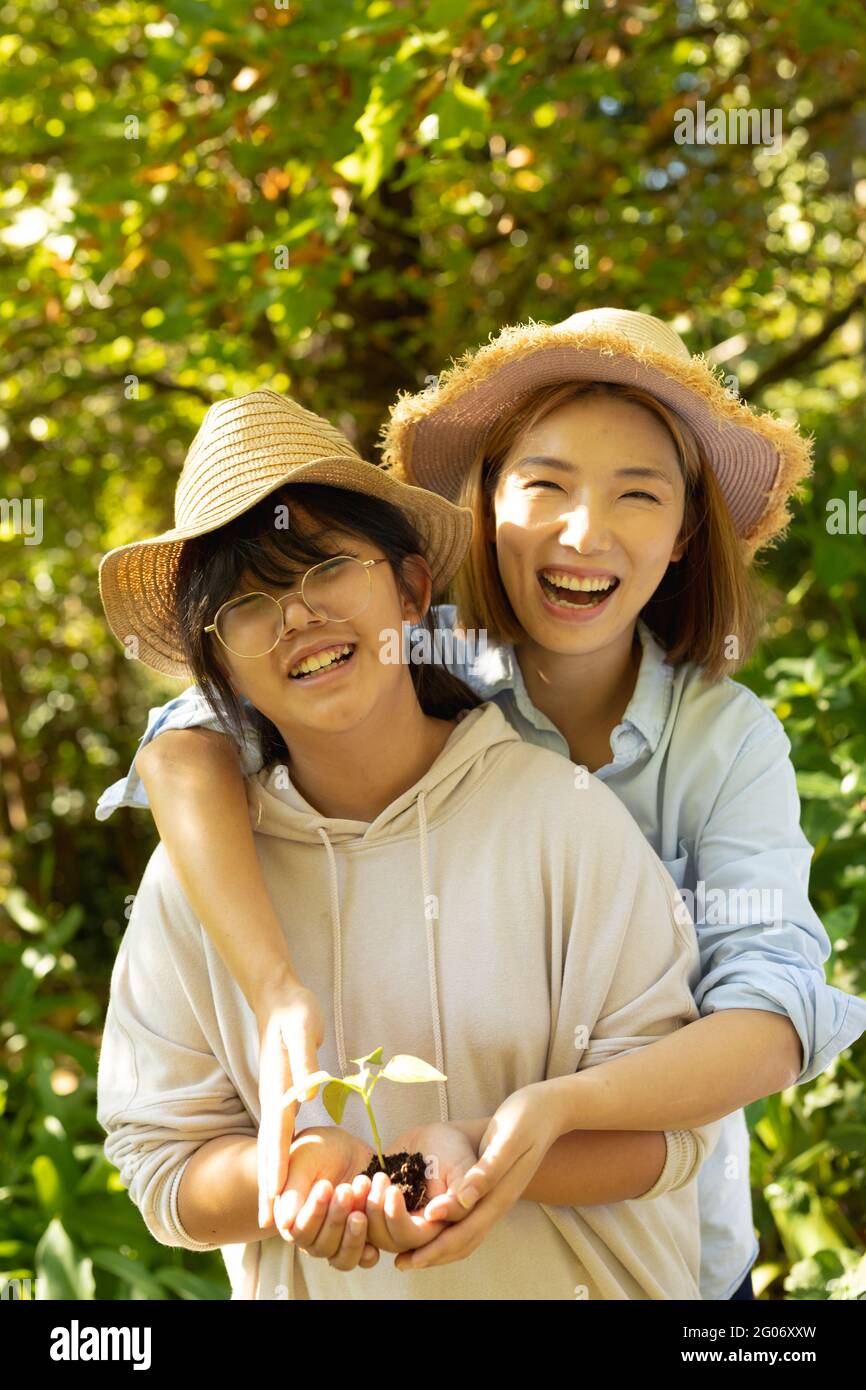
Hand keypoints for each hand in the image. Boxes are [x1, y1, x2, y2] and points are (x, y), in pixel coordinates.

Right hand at [255, 983, 325, 1228]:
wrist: (280, 998)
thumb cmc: (295, 1012)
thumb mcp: (302, 1029)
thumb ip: (304, 1061)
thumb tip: (307, 1094)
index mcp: (279, 1089)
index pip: (275, 1137)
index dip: (275, 1170)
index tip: (273, 1202)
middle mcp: (275, 1099)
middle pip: (270, 1151)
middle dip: (270, 1188)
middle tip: (270, 1226)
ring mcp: (278, 1099)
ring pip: (274, 1147)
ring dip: (275, 1180)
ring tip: (277, 1213)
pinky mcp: (285, 1095)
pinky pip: (283, 1135)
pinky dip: (283, 1159)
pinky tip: (289, 1175)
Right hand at [274, 1126, 380, 1270]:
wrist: (350, 1146)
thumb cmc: (320, 1149)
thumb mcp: (304, 1161)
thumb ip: (293, 1189)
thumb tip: (283, 1224)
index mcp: (292, 1219)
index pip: (298, 1231)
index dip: (313, 1213)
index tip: (325, 1185)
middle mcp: (313, 1236)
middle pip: (321, 1247)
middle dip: (336, 1218)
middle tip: (346, 1189)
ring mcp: (338, 1240)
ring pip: (343, 1259)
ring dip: (354, 1237)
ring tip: (361, 1211)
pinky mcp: (361, 1239)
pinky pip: (365, 1258)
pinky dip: (370, 1249)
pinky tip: (374, 1233)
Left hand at [363, 1123, 479, 1254]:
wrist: (443, 1139)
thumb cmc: (458, 1153)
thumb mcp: (463, 1170)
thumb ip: (456, 1196)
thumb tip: (433, 1215)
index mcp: (441, 1228)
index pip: (417, 1240)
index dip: (399, 1223)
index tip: (393, 1192)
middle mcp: (419, 1231)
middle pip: (392, 1240)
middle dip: (379, 1211)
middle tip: (382, 1179)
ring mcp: (402, 1221)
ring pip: (376, 1233)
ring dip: (367, 1207)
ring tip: (372, 1177)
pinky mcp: (387, 1210)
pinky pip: (366, 1220)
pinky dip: (358, 1204)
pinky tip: (360, 1181)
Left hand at [393, 1084, 560, 1271]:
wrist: (547, 1110)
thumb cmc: (526, 1119)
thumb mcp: (508, 1139)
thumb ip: (488, 1170)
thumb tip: (464, 1200)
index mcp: (500, 1195)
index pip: (466, 1230)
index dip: (438, 1242)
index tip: (409, 1248)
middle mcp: (498, 1204)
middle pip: (464, 1241)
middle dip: (432, 1255)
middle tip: (399, 1263)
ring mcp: (496, 1200)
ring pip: (467, 1236)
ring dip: (438, 1248)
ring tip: (409, 1255)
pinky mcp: (491, 1192)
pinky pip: (468, 1222)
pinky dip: (447, 1232)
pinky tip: (428, 1226)